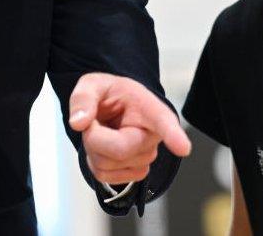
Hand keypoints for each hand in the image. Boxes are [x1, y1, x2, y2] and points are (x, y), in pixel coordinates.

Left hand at [68, 72, 191, 184]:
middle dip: (95, 138)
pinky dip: (95, 163)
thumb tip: (79, 122)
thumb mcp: (92, 85)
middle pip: (120, 149)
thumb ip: (83, 98)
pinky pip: (106, 178)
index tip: (183, 148)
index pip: (163, 121)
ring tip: (102, 132)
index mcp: (149, 108)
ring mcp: (147, 155)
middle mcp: (154, 134)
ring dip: (93, 151)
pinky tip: (104, 148)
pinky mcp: (136, 171)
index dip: (174, 136)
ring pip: (109, 166)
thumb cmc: (109, 96)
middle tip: (95, 122)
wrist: (114, 109)